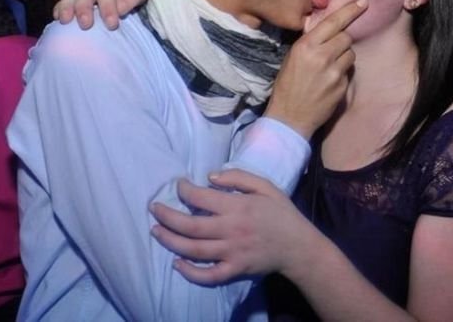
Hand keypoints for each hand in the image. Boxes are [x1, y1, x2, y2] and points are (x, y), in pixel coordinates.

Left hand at [149, 169, 308, 284]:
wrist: (299, 247)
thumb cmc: (281, 213)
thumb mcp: (265, 186)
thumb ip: (238, 177)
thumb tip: (210, 176)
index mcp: (237, 207)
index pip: (201, 198)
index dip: (184, 190)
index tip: (178, 184)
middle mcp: (231, 230)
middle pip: (190, 226)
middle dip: (167, 217)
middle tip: (153, 209)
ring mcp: (232, 253)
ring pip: (194, 250)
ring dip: (170, 241)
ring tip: (155, 231)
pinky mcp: (235, 270)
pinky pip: (209, 275)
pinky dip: (190, 272)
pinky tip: (176, 263)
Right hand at [265, 0, 366, 136]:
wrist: (289, 117)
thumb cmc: (287, 86)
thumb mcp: (292, 58)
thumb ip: (309, 43)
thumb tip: (325, 30)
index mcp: (306, 46)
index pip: (333, 22)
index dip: (350, 11)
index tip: (363, 3)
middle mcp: (321, 56)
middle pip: (345, 37)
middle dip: (342, 41)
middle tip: (331, 50)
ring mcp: (334, 72)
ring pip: (350, 54)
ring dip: (343, 57)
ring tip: (328, 68)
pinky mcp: (341, 86)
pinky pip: (348, 71)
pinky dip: (341, 73)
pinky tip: (329, 83)